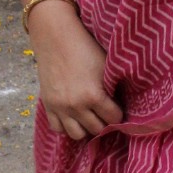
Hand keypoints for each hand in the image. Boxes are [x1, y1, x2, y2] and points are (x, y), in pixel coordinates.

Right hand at [32, 6, 124, 140]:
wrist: (56, 37)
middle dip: (104, 122)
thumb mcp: (106, 66)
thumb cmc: (85, 48)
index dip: (119, 113)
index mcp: (93, 95)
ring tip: (90, 117)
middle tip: (106, 113)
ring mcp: (60, 107)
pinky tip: (74, 117)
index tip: (118, 108)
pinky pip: (58, 128)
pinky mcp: (48, 105)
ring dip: (86, 128)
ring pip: (77, 134)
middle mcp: (76, 106)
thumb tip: (125, 103)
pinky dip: (67, 126)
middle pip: (96, 129)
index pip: (114, 118)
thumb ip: (114, 87)